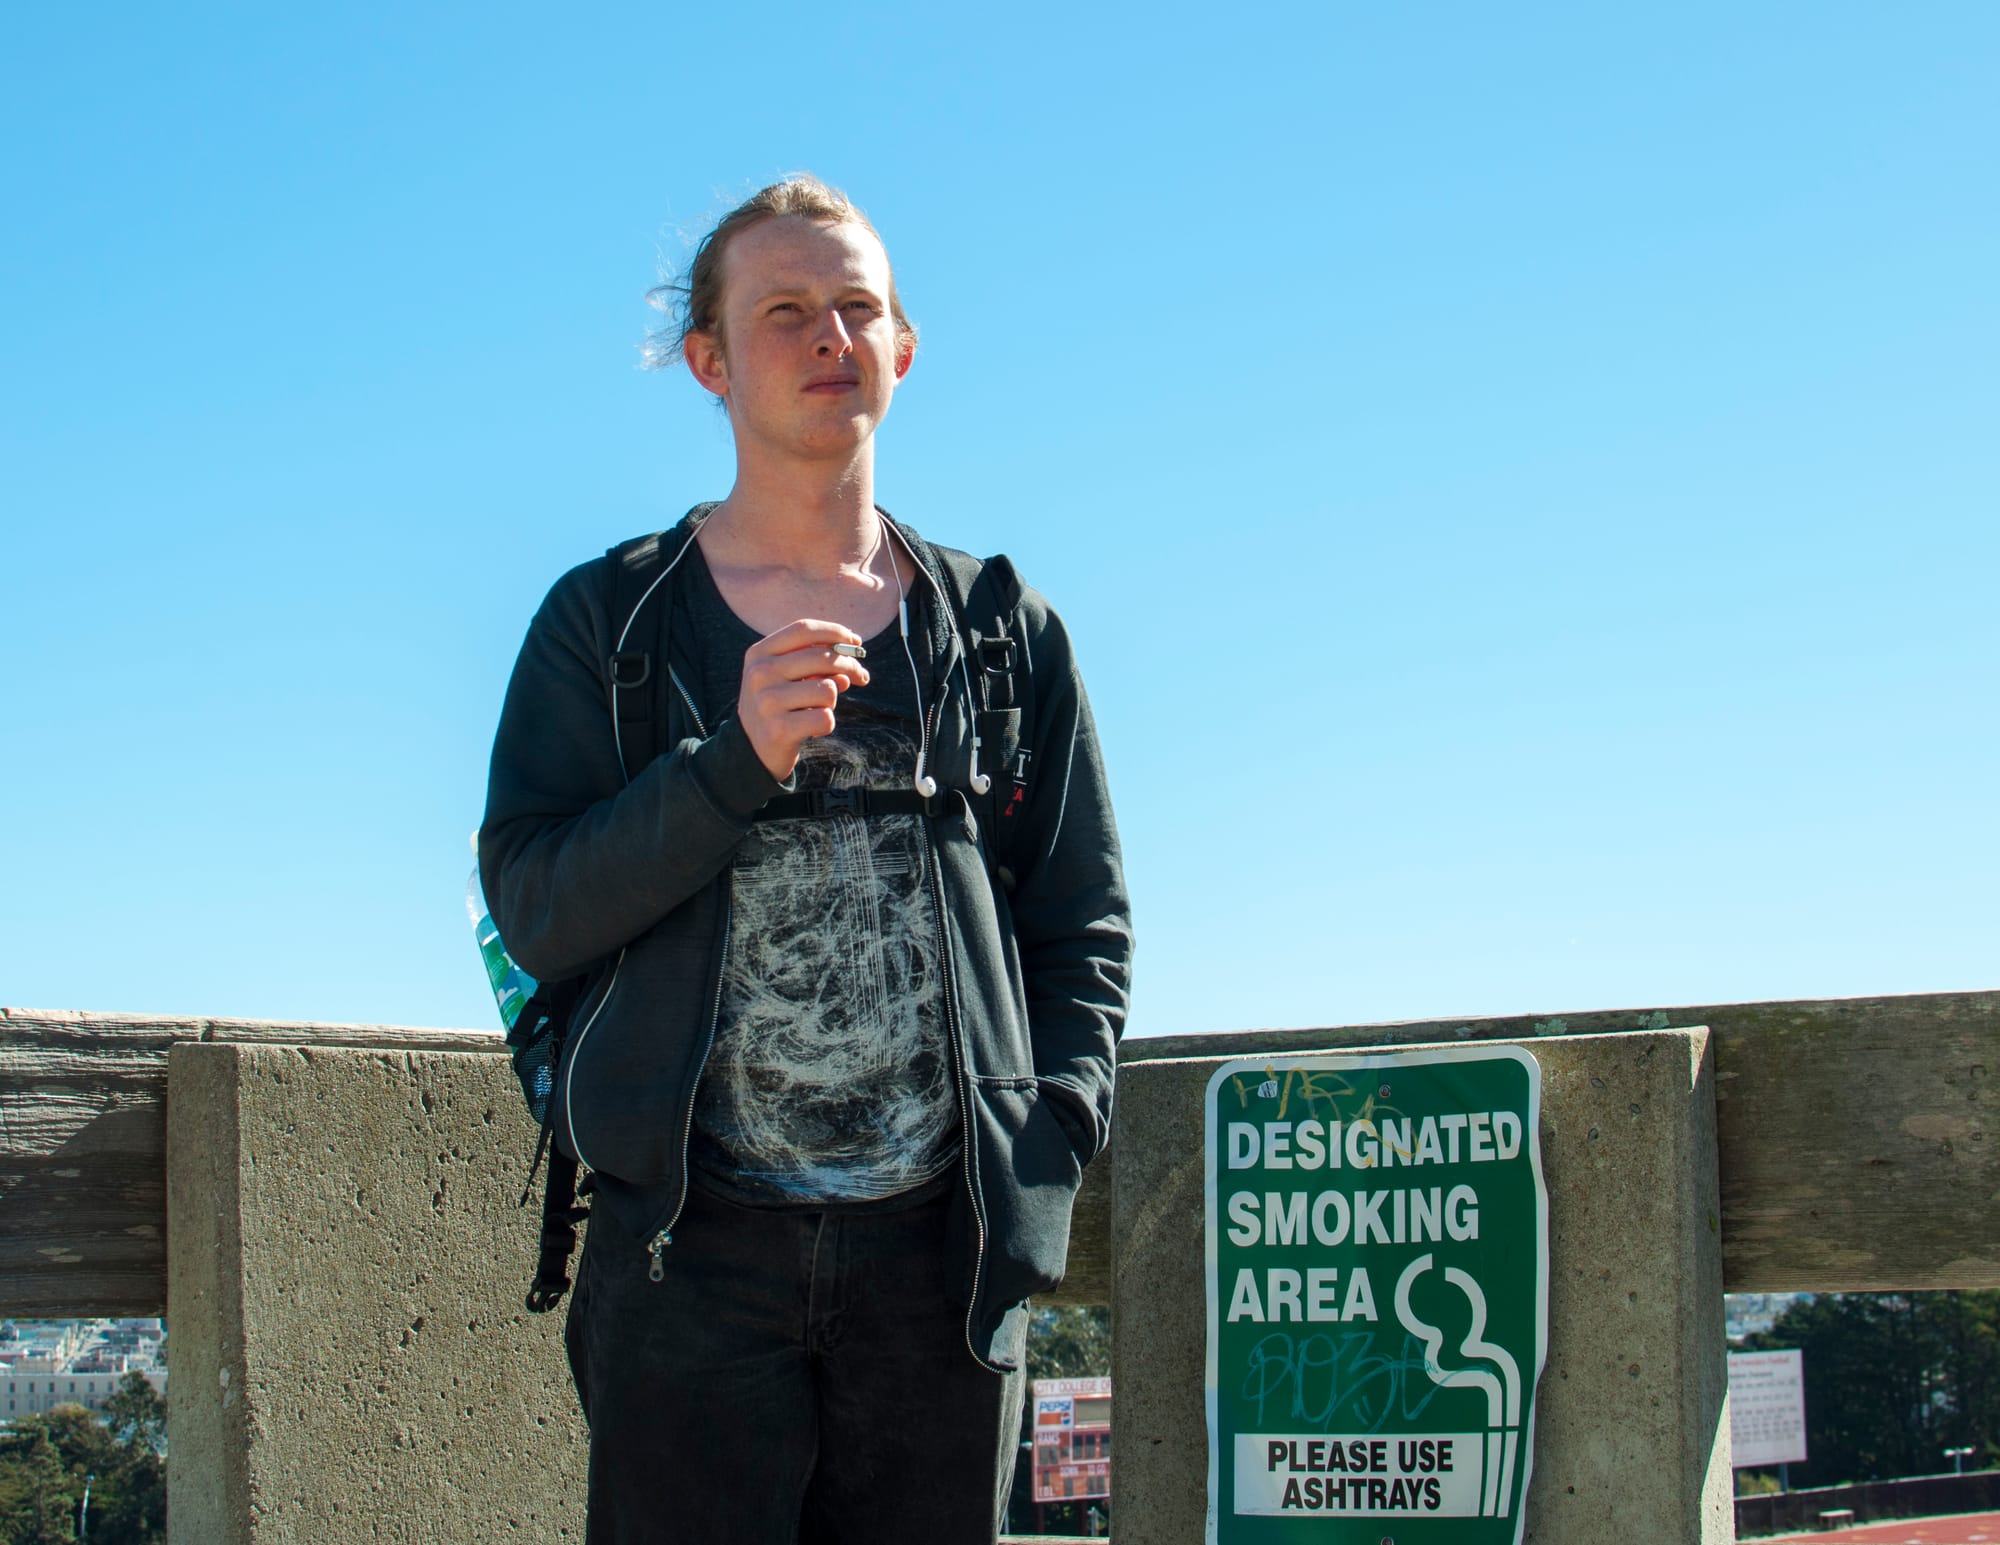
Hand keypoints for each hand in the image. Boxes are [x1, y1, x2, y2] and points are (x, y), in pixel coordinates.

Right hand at [737, 620, 870, 779]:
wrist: (750, 749)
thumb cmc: (776, 705)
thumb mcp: (786, 678)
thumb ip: (815, 665)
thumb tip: (850, 669)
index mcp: (759, 653)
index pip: (803, 630)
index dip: (835, 632)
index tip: (856, 642)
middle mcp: (760, 673)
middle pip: (822, 657)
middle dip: (850, 665)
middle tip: (861, 677)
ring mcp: (768, 701)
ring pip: (829, 689)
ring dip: (833, 700)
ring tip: (819, 708)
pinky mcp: (779, 729)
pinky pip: (825, 718)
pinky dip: (827, 723)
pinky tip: (813, 728)